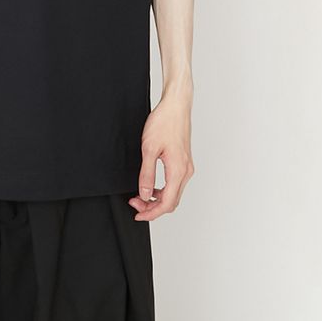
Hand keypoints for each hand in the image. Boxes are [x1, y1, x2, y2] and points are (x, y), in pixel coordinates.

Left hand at [128, 94, 193, 220]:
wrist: (176, 106)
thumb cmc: (164, 122)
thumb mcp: (149, 148)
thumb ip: (146, 174)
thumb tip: (144, 194)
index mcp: (178, 171)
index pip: (166, 203)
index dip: (151, 213)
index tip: (137, 214)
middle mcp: (185, 172)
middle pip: (171, 202)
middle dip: (152, 207)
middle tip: (134, 204)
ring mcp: (186, 167)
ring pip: (173, 193)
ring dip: (157, 199)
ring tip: (139, 195)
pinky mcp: (184, 161)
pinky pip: (174, 183)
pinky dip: (162, 189)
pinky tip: (150, 185)